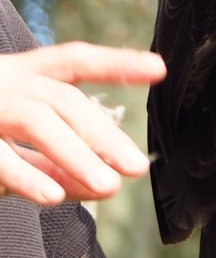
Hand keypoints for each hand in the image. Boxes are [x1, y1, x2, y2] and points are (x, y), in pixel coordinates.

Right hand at [0, 42, 165, 203]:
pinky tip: (53, 196)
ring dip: (77, 154)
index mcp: (20, 77)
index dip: (115, 63)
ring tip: (107, 185)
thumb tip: (108, 186)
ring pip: (37, 121)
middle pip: (63, 99)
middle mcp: (4, 84)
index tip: (158, 68)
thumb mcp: (19, 150)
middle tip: (136, 165)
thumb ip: (59, 166)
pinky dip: (27, 176)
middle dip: (103, 132)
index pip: (73, 61)